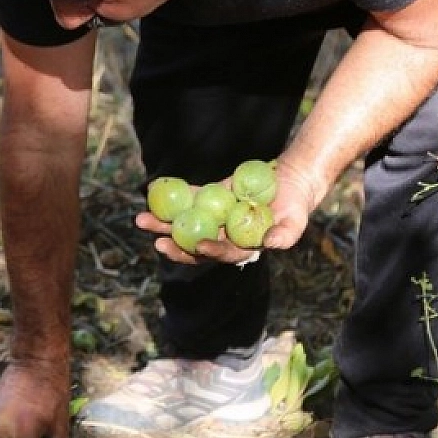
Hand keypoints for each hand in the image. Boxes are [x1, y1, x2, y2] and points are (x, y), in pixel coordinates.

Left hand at [134, 160, 327, 264]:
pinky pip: (189, 198)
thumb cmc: (296, 207)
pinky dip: (173, 196)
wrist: (291, 183)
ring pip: (186, 223)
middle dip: (174, 245)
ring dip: (163, 223)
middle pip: (195, 244)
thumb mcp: (296, 222)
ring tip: (140, 220)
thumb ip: (284, 236)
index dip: (210, 251)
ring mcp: (215, 218)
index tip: (197, 245)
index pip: (222, 254)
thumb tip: (269, 243)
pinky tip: (151, 192)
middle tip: (156, 242)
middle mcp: (224, 236)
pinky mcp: (211, 199)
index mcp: (242, 247)